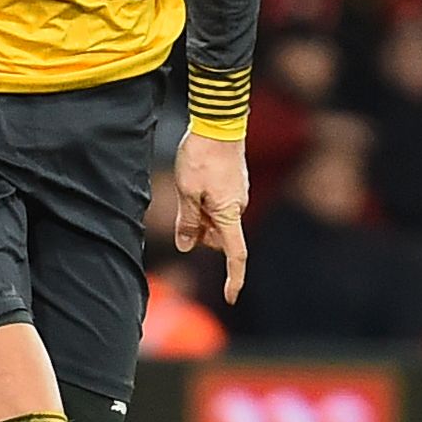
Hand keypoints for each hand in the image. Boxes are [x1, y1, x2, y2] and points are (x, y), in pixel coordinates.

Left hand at [172, 129, 249, 301]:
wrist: (219, 123)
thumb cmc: (202, 157)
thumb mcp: (186, 191)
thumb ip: (187, 221)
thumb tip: (187, 246)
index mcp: (230, 214)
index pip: (236, 255)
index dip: (234, 278)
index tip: (230, 297)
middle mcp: (239, 207)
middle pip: (219, 237)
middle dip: (201, 235)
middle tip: (183, 213)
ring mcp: (238, 196)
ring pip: (216, 221)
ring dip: (201, 218)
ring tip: (186, 191)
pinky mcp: (234, 185)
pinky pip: (219, 205)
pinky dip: (204, 205)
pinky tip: (193, 185)